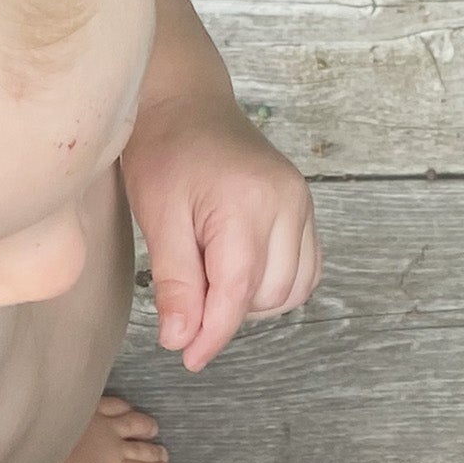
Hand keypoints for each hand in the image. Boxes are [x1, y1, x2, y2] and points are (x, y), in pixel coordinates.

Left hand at [123, 93, 319, 372]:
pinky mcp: (304, 205)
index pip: (236, 293)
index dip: (212, 335)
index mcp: (247, 203)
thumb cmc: (163, 151)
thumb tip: (181, 340)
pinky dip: (276, 284)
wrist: (185, 103)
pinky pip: (305, 268)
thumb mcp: (158, 218)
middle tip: (185, 292)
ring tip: (209, 277)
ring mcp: (302, 202)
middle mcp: (287, 202)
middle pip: (268, 295)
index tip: (188, 359)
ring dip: (253, 301)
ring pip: (292, 289)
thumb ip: (175, 282)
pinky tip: (240, 272)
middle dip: (226, 311)